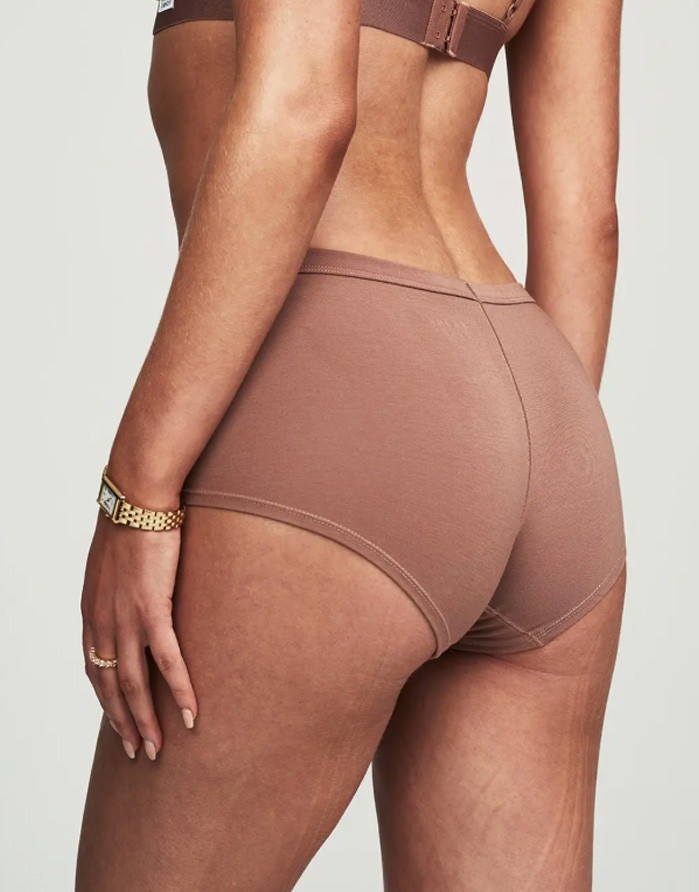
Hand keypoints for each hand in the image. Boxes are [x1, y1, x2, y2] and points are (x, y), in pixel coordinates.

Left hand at [80, 510, 196, 759]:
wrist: (136, 500)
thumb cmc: (129, 523)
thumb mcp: (112, 563)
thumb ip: (117, 588)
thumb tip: (132, 594)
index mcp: (92, 612)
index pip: (95, 667)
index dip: (106, 698)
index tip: (118, 720)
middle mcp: (102, 623)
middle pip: (110, 686)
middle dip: (123, 722)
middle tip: (137, 751)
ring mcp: (125, 619)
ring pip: (133, 684)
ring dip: (145, 720)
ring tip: (156, 748)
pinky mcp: (152, 610)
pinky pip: (167, 661)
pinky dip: (178, 690)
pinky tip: (189, 712)